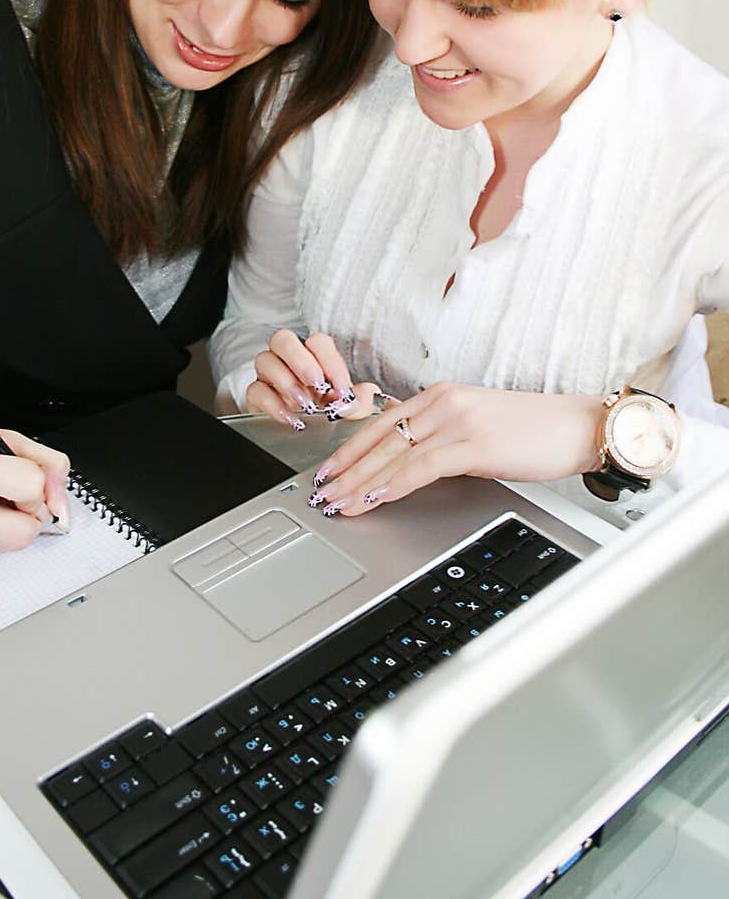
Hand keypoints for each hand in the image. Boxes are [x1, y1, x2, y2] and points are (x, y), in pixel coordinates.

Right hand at [246, 329, 390, 426]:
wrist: (307, 438)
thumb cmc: (328, 415)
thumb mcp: (350, 409)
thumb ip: (361, 400)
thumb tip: (367, 393)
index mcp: (313, 357)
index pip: (317, 342)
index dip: (330, 362)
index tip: (341, 389)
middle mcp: (288, 360)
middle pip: (283, 339)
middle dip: (301, 360)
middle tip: (317, 385)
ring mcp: (269, 376)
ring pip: (264, 360)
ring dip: (286, 382)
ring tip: (305, 405)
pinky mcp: (256, 397)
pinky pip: (254, 390)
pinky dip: (272, 404)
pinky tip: (290, 418)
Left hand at [306, 383, 602, 515]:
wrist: (578, 427)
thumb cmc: (534, 431)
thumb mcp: (478, 427)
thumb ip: (443, 437)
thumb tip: (411, 461)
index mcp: (441, 396)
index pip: (381, 423)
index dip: (349, 449)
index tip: (328, 470)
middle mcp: (444, 402)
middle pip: (379, 438)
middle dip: (345, 469)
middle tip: (320, 492)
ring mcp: (457, 420)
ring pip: (394, 453)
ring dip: (361, 482)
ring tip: (339, 502)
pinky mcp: (474, 443)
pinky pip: (423, 465)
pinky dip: (395, 483)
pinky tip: (376, 497)